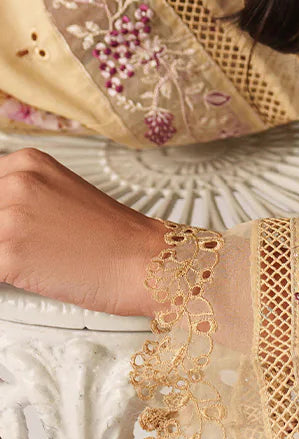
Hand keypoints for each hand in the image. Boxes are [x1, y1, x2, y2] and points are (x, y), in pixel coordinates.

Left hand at [0, 148, 167, 316]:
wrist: (145, 261)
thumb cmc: (112, 237)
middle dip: (0, 237)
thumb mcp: (60, 195)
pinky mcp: (9, 257)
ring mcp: (10, 219)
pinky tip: (25, 275)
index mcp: (26, 163)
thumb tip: (1, 215)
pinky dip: (3, 275)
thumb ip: (20, 198)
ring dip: (2, 253)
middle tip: (26, 243)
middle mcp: (15, 183)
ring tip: (30, 260)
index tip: (8, 228)